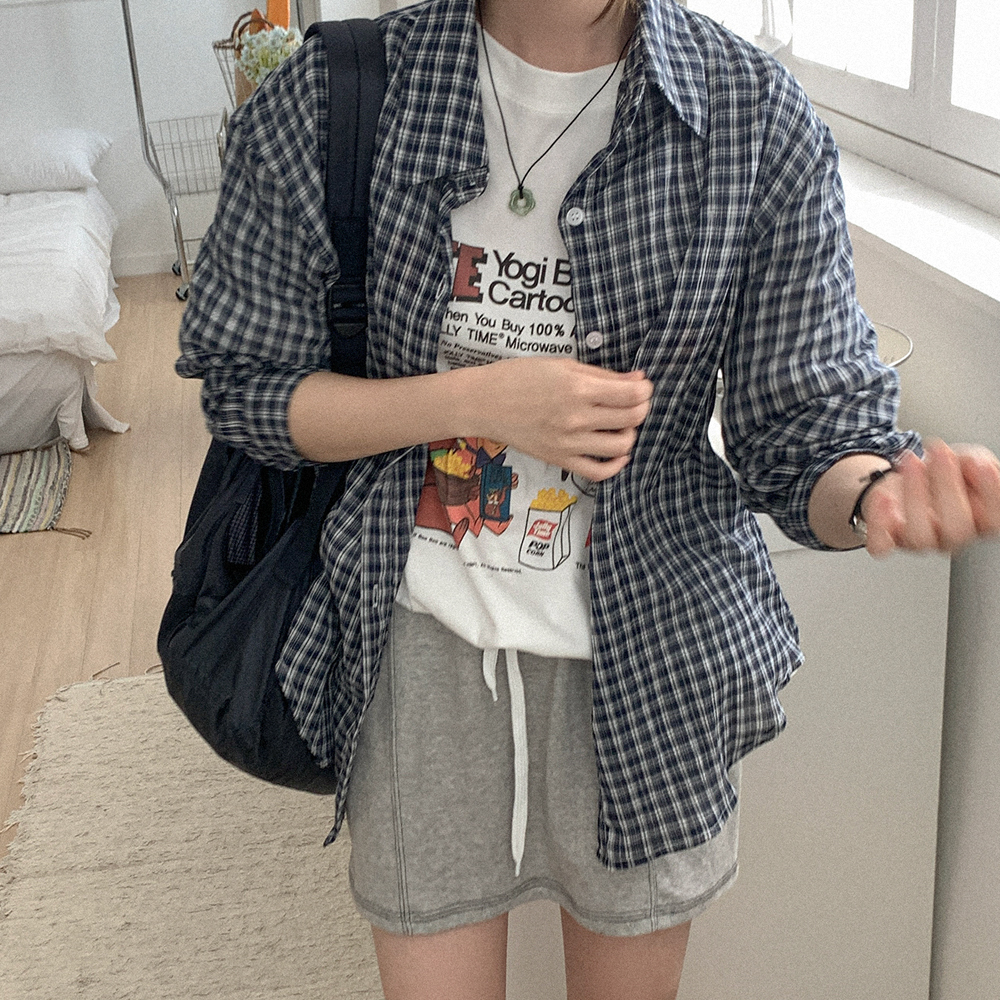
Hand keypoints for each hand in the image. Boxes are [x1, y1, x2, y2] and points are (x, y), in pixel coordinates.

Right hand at [466, 358, 653, 480]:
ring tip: (621, 425)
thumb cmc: (520, 377)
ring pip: (621, 446)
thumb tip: (638, 379)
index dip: (644, 390)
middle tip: (634, 402)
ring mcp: (569, 443)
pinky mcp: (560, 460)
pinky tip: (616, 451)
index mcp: (578, 389)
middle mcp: (576, 419)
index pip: (631, 395)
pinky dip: (615, 464)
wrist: (485, 403)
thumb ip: (602, 375)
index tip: (642, 386)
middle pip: (631, 419)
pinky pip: (599, 472)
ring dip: (630, 434)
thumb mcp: (563, 365)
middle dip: (641, 408)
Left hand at [863, 440, 999, 556]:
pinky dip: (880, 524)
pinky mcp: (889, 538)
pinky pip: (882, 546)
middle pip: (956, 530)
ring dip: (914, 495)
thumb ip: (975, 463)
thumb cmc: (943, 472)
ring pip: (920, 537)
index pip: (995, 521)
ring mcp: (920, 540)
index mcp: (980, 520)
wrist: (908, 475)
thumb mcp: (967, 460)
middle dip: (947, 486)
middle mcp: (952, 536)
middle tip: (940, 453)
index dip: (991, 493)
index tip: (982, 464)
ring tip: (912, 461)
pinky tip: (884, 497)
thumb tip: (974, 464)